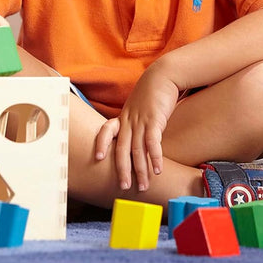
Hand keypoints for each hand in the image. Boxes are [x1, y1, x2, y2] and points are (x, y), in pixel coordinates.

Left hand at [94, 62, 178, 191]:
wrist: (164, 75)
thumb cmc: (152, 92)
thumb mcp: (138, 106)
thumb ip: (133, 121)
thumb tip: (134, 137)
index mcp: (123, 117)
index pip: (107, 130)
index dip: (102, 143)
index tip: (98, 158)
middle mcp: (129, 120)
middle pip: (122, 148)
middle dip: (122, 169)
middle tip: (123, 187)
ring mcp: (141, 120)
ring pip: (137, 149)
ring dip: (140, 170)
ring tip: (144, 186)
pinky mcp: (155, 120)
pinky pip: (153, 142)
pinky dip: (155, 157)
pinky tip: (158, 170)